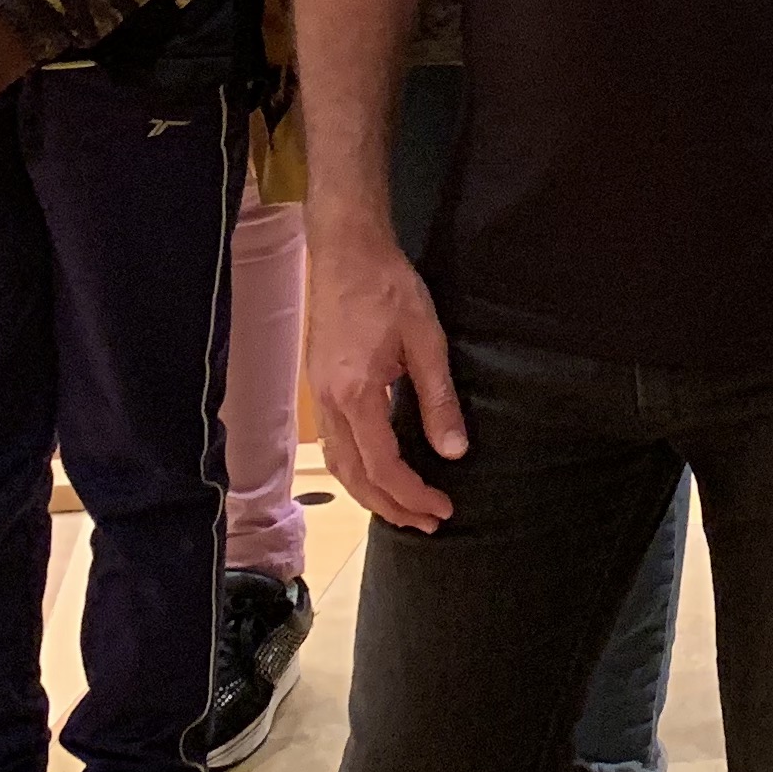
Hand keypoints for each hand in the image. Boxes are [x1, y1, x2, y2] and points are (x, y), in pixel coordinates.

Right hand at [309, 216, 465, 530]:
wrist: (345, 249)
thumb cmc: (388, 286)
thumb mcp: (425, 338)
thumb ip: (438, 398)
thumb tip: (453, 451)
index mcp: (355, 394)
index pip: (382, 465)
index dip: (412, 494)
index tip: (442, 509)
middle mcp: (328, 403)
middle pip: (355, 476)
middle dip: (391, 507)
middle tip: (429, 522)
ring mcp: (319, 396)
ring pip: (339, 465)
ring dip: (370, 494)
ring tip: (405, 510)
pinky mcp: (319, 385)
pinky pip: (334, 444)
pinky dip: (355, 470)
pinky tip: (376, 472)